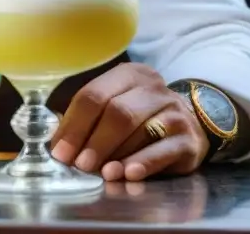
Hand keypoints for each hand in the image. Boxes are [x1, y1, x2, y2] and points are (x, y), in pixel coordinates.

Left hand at [50, 63, 208, 181]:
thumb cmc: (141, 117)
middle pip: (117, 112)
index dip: (74, 125)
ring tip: (100, 173)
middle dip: (94, 140)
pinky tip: (128, 174)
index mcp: (128, 75)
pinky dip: (143, 163)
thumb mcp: (114, 106)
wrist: (192, 123)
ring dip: (116, 154)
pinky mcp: (188, 139)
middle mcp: (153, 89)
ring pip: (139, 131)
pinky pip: (163, 150)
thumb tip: (57, 143)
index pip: (93, 95)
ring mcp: (174, 112)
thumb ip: (87, 120)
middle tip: (80, 165)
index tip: (61, 151)